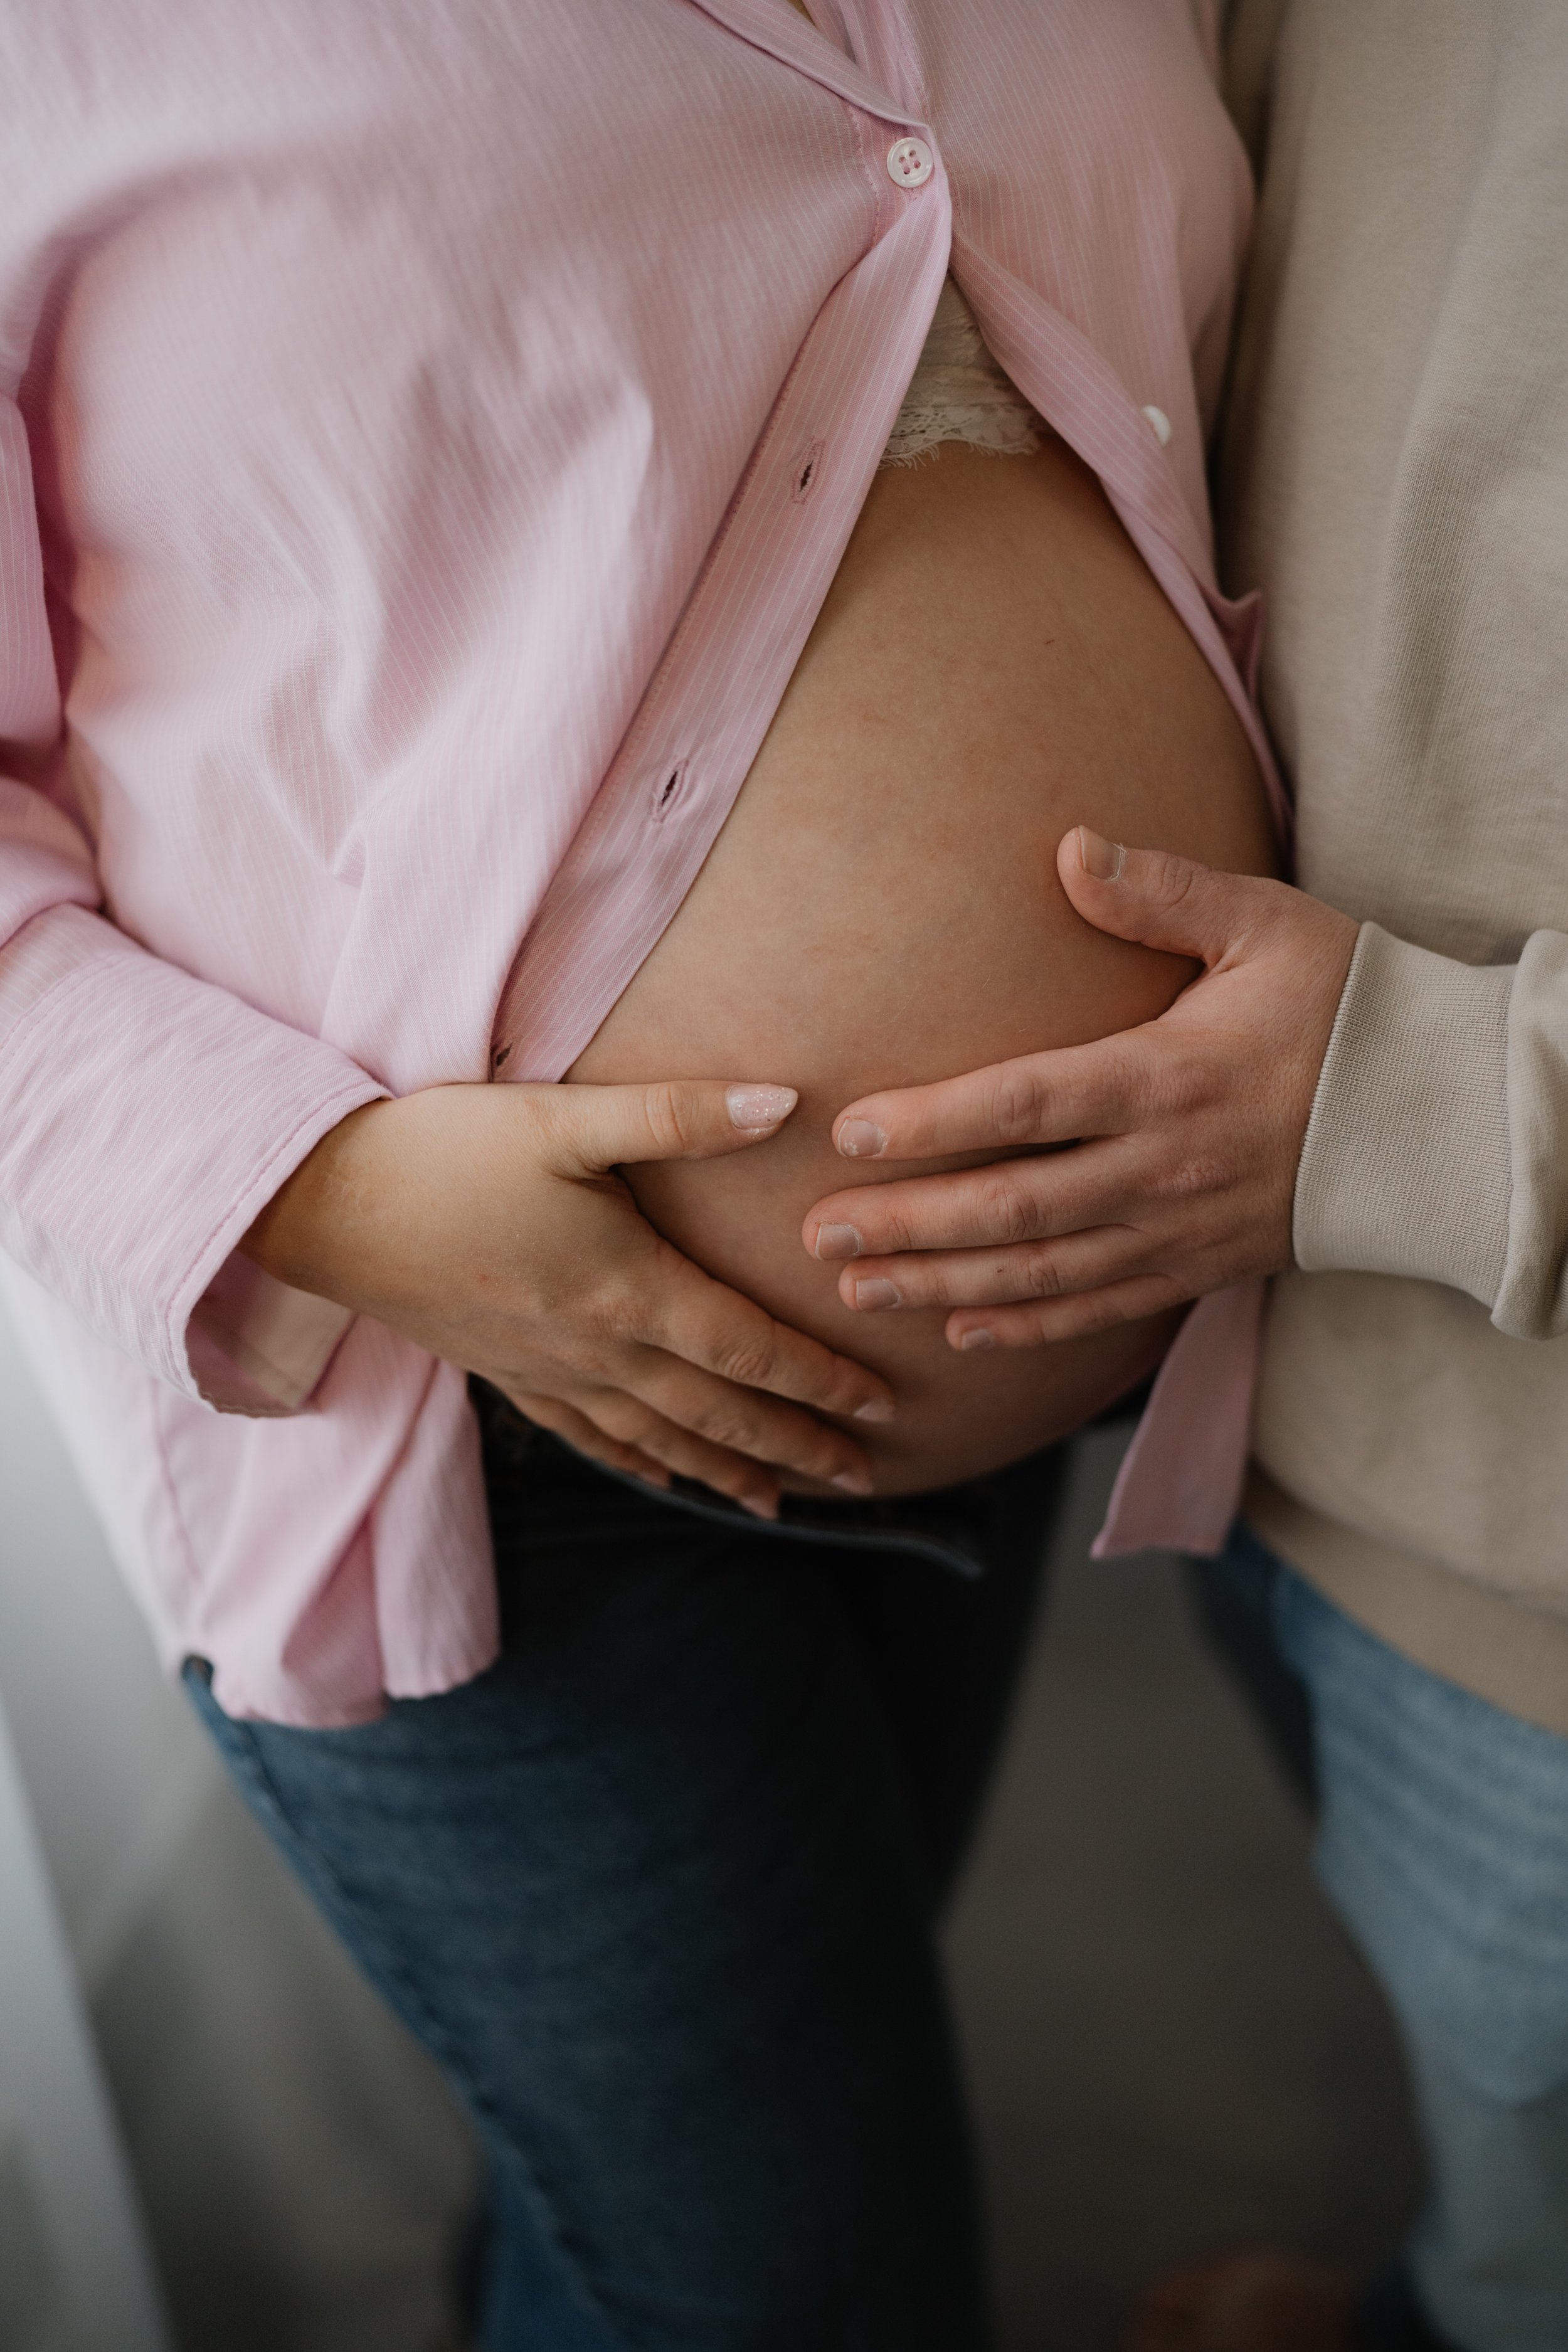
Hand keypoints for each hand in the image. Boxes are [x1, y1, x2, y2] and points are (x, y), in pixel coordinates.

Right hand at [243, 1077, 892, 1514]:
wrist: (320, 1208)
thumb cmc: (444, 1151)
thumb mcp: (564, 1118)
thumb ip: (679, 1113)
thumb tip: (786, 1102)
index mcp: (626, 1291)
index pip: (750, 1351)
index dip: (821, 1381)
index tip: (883, 1407)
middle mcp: (596, 1351)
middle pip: (720, 1414)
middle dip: (797, 1446)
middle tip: (865, 1477)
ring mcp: (548, 1375)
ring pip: (661, 1442)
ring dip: (730, 1471)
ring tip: (785, 1501)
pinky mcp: (507, 1377)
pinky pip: (594, 1440)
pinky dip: (646, 1464)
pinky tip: (670, 1476)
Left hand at [801, 827, 1358, 1349]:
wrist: (1442, 1118)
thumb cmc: (1351, 1009)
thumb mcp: (1268, 925)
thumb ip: (1163, 891)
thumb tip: (1070, 846)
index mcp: (1167, 1078)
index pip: (1027, 1106)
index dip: (936, 1122)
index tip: (855, 1131)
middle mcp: (1164, 1170)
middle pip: (1014, 1208)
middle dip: (909, 1223)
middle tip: (817, 1232)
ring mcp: (1179, 1232)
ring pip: (1043, 1274)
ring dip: (944, 1285)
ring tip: (858, 1288)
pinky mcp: (1199, 1271)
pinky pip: (1099, 1312)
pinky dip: (1028, 1328)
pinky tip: (960, 1331)